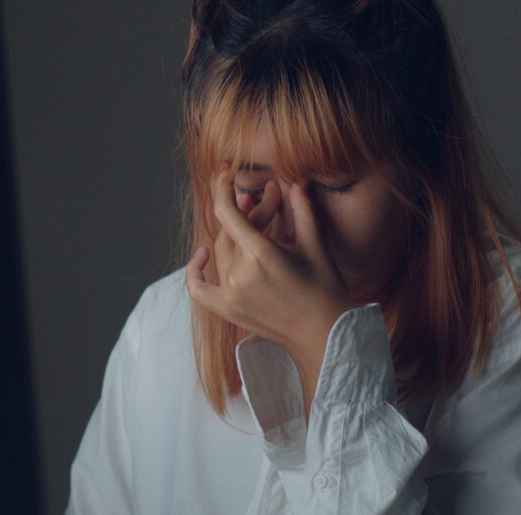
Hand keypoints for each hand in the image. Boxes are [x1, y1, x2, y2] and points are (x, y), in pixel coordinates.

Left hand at [186, 164, 351, 417]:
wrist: (323, 336)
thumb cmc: (325, 291)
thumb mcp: (317, 248)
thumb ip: (303, 212)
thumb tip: (295, 183)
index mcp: (261, 255)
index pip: (228, 212)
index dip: (223, 186)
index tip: (226, 171)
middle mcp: (240, 275)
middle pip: (230, 231)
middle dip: (249, 211)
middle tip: (267, 201)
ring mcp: (231, 294)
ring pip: (221, 252)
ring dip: (234, 234)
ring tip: (254, 222)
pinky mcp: (228, 310)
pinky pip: (199, 288)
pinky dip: (195, 270)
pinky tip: (202, 254)